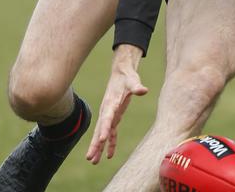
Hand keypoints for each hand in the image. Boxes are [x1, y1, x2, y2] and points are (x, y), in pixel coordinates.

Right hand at [86, 44, 148, 163]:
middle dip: (95, 144)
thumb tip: (144, 90)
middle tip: (90, 158)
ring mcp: (109, 115)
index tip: (102, 140)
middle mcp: (107, 111)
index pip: (107, 118)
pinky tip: (109, 155)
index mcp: (111, 103)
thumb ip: (137, 86)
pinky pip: (111, 132)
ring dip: (99, 147)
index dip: (104, 129)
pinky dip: (110, 143)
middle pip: (100, 129)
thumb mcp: (133, 80)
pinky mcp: (114, 116)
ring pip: (102, 133)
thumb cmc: (127, 77)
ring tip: (94, 161)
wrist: (121, 73)